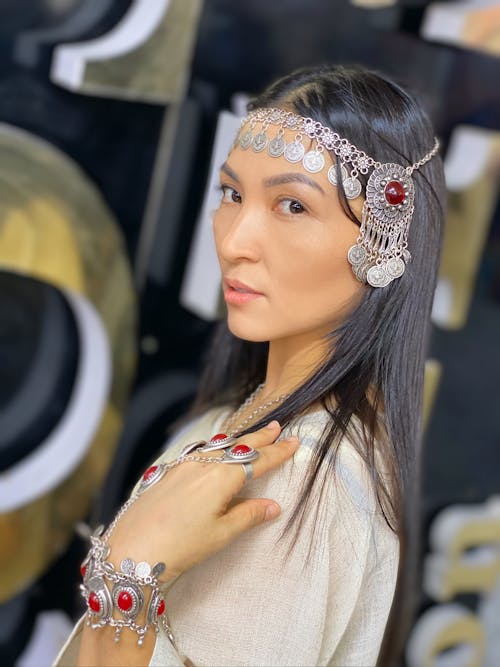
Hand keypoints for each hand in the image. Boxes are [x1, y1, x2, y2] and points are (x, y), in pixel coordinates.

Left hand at [106, 421, 298, 580]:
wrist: (132, 549)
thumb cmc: (179, 546)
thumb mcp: (221, 534)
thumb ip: (248, 515)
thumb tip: (273, 506)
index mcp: (222, 477)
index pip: (258, 461)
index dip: (278, 453)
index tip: (294, 442)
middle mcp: (203, 464)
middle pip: (238, 447)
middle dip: (260, 438)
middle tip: (277, 427)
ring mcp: (183, 465)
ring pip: (218, 447)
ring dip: (237, 441)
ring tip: (251, 437)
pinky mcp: (168, 472)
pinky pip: (199, 453)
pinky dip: (215, 449)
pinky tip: (215, 452)